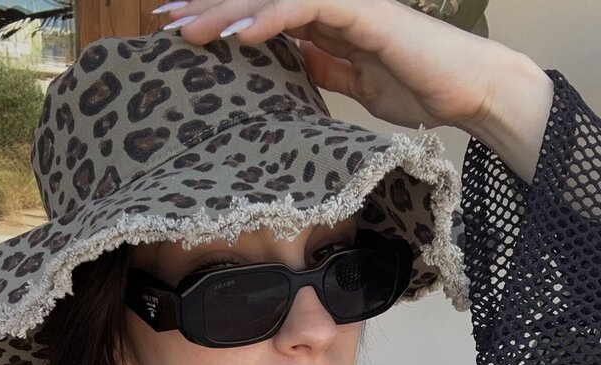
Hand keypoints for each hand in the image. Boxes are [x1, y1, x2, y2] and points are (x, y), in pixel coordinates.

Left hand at [162, 0, 510, 131]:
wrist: (467, 90)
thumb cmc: (418, 86)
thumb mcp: (353, 85)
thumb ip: (321, 69)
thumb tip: (287, 69)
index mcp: (324, 20)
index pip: (262, 10)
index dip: (220, 16)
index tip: (177, 30)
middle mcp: (330, 2)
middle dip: (209, 5)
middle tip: (164, 18)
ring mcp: (347, 2)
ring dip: (230, 10)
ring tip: (190, 28)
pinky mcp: (365, 10)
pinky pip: (309, 5)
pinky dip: (273, 16)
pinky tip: (242, 33)